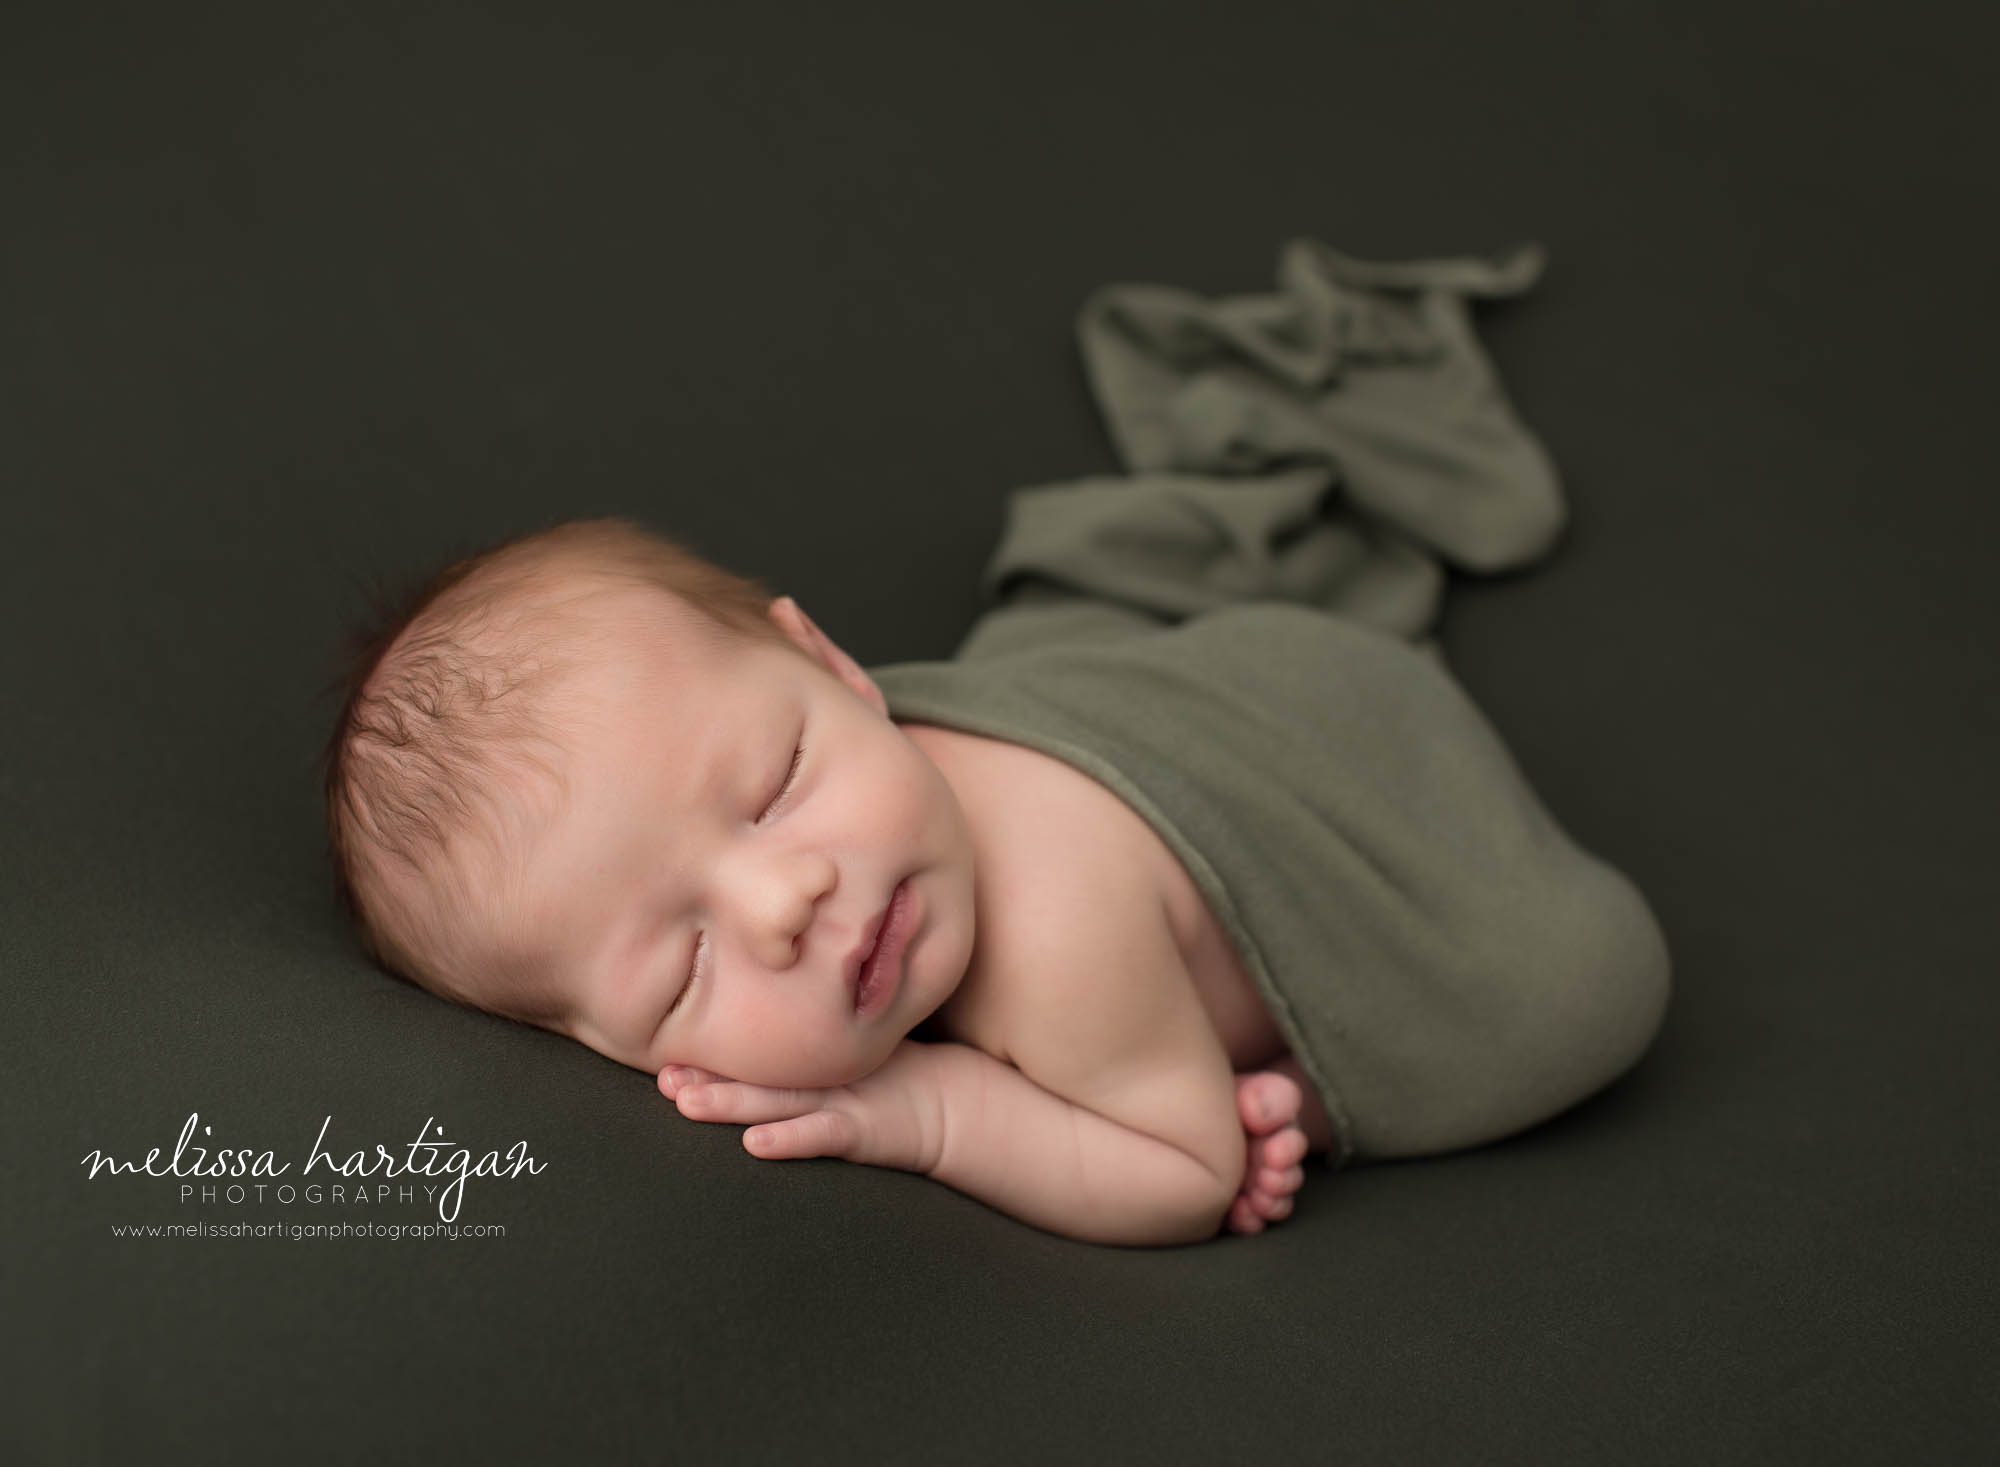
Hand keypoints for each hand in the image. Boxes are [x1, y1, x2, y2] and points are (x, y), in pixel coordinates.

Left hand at [657, 1039, 946, 1173]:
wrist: (957, 1108)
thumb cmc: (898, 1086)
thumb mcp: (851, 1069)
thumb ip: (812, 1063)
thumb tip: (761, 1050)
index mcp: (815, 1064)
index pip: (756, 1058)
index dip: (712, 1059)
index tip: (663, 1055)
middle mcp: (822, 1078)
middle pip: (756, 1076)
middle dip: (708, 1077)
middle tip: (662, 1076)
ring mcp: (843, 1100)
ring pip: (777, 1101)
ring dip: (730, 1102)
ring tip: (685, 1102)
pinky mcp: (865, 1129)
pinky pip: (821, 1135)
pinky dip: (788, 1139)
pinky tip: (753, 1144)